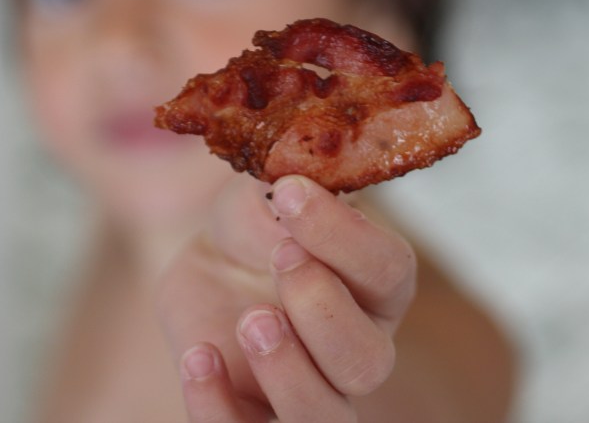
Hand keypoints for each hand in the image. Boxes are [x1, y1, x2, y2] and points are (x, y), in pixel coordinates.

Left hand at [155, 174, 416, 421]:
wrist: (209, 269)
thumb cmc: (254, 230)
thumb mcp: (259, 198)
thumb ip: (277, 193)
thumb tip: (290, 188)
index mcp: (375, 286)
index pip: (389, 270)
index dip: (346, 237)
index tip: (291, 194)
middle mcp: (357, 347)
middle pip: (369, 360)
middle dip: (323, 310)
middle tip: (280, 257)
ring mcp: (310, 391)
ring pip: (326, 417)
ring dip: (289, 372)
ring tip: (250, 319)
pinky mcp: (254, 416)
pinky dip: (218, 409)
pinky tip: (198, 357)